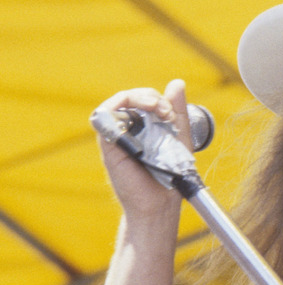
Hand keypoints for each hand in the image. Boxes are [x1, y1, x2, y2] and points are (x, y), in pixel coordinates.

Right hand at [95, 79, 192, 218]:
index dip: (156, 98)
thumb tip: (177, 83)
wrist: (161, 202)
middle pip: (130, 97)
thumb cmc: (171, 172)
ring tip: (155, 109)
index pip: (144, 98)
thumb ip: (177, 111)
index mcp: (145, 126)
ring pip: (116, 103)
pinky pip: (102, 118)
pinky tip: (133, 116)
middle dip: (149, 96)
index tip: (170, 112)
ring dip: (136, 99)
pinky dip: (115, 110)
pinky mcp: (108, 146)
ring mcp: (117, 137)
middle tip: (164, 111)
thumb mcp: (178, 135)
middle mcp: (129, 129)